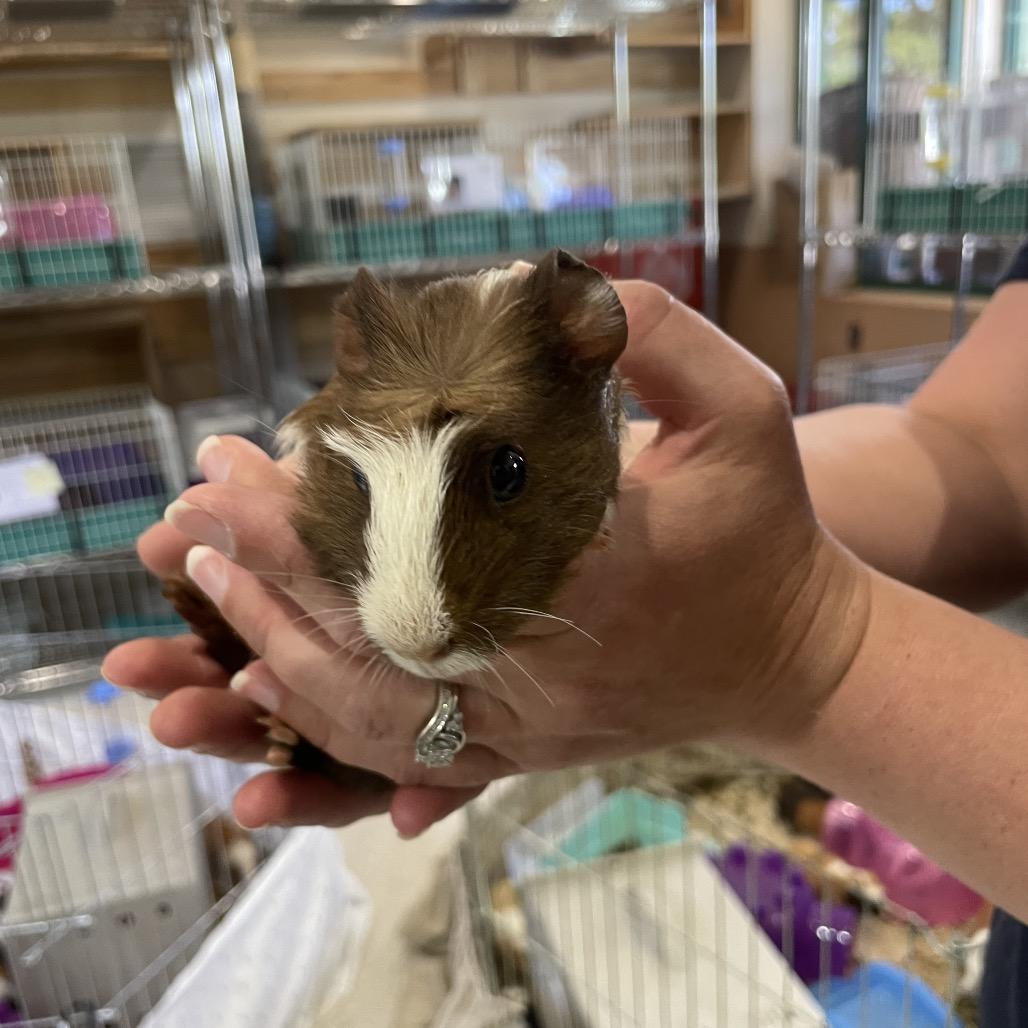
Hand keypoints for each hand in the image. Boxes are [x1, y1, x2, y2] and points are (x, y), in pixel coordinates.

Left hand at [106, 282, 869, 834]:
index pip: (430, 544)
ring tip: (205, 576)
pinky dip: (327, 710)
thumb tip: (547, 285)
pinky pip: (404, 749)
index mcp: (599, 577)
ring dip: (280, 635)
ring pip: (376, 703)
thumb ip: (655, 333)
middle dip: (275, 563)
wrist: (792, 659)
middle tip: (193, 504)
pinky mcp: (522, 748)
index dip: (329, 509)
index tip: (249, 460)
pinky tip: (266, 664)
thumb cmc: (768, 528)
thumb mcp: (745, 405)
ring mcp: (531, 724)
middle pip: (379, 624)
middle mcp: (551, 669)